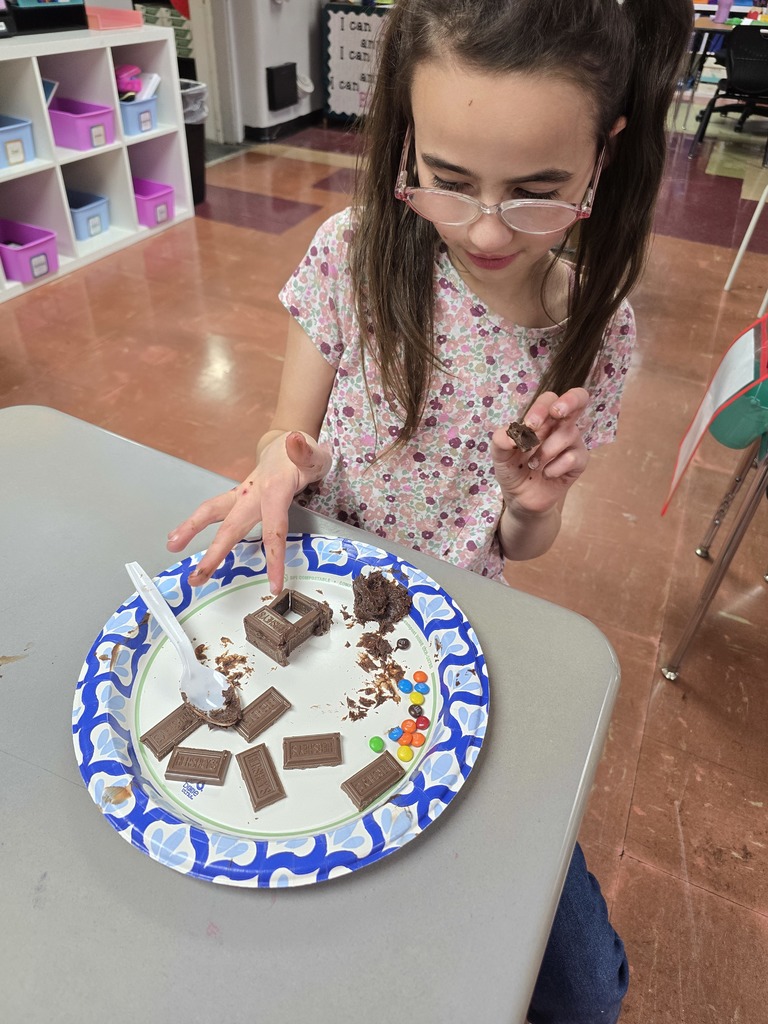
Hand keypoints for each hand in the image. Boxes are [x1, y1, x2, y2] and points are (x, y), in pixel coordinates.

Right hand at [166, 431, 331, 593]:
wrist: (287, 446)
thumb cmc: (304, 457)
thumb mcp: (315, 455)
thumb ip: (305, 452)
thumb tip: (294, 439)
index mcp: (276, 488)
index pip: (275, 527)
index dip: (274, 557)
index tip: (273, 584)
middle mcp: (253, 492)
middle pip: (232, 524)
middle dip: (214, 551)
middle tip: (197, 576)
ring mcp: (242, 495)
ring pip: (212, 511)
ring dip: (190, 529)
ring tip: (171, 546)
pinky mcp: (236, 498)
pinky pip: (213, 511)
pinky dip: (193, 524)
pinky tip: (177, 536)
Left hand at [491, 388, 589, 514]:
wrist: (521, 498)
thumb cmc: (513, 469)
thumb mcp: (500, 455)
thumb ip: (500, 440)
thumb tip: (512, 436)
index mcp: (542, 419)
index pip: (550, 399)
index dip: (542, 406)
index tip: (529, 425)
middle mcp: (560, 426)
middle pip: (578, 398)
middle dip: (568, 402)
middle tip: (556, 413)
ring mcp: (572, 443)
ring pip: (568, 434)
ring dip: (546, 451)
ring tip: (533, 465)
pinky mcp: (579, 462)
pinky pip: (571, 458)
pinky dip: (553, 468)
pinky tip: (546, 474)